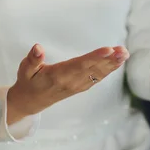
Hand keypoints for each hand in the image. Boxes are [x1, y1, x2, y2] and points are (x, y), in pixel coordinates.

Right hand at [7, 44, 128, 123]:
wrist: (31, 101)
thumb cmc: (29, 82)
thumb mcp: (25, 70)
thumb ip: (33, 59)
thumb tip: (37, 47)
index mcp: (59, 75)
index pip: (80, 64)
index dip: (95, 57)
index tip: (108, 50)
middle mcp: (72, 81)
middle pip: (94, 69)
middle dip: (110, 59)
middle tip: (123, 50)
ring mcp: (78, 85)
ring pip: (98, 73)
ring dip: (113, 64)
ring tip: (124, 54)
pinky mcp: (82, 86)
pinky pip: (98, 77)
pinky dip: (109, 69)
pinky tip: (118, 62)